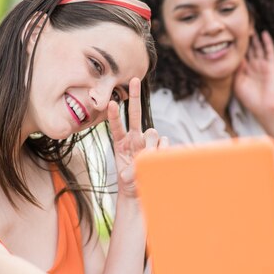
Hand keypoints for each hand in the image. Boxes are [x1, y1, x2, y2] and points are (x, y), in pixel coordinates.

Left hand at [108, 77, 168, 197]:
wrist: (142, 194)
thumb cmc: (131, 184)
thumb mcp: (127, 177)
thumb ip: (134, 166)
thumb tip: (150, 154)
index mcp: (120, 143)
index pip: (115, 125)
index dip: (113, 115)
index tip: (110, 103)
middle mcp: (134, 139)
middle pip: (135, 113)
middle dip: (134, 96)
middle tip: (135, 80)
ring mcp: (148, 142)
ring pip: (152, 132)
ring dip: (151, 144)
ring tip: (147, 159)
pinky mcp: (160, 148)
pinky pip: (164, 142)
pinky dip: (162, 150)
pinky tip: (158, 159)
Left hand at [233, 31, 273, 117]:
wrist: (264, 108)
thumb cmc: (249, 99)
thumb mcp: (237, 82)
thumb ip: (236, 69)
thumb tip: (235, 56)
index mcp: (244, 70)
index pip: (239, 54)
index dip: (235, 44)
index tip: (228, 33)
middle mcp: (253, 65)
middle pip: (249, 48)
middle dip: (245, 37)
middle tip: (240, 25)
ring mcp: (263, 64)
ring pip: (258, 47)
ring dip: (255, 37)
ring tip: (251, 25)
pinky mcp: (271, 66)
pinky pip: (270, 51)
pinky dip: (267, 42)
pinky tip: (264, 33)